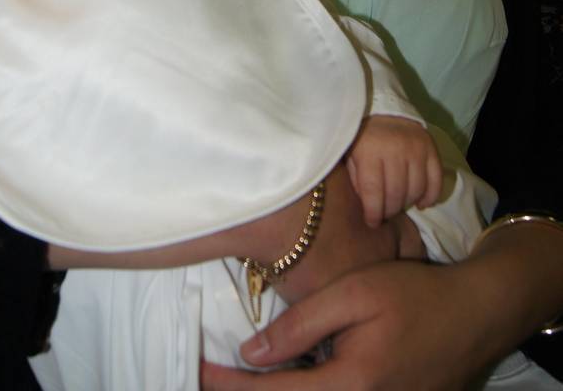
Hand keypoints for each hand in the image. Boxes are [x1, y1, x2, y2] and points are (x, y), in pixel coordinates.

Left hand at [201, 258, 498, 390]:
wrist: (475, 314)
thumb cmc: (415, 295)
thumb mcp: (354, 294)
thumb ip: (301, 325)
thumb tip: (251, 355)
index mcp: (352, 385)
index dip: (233, 387)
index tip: (200, 373)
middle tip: (212, 378)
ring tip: (242, 379)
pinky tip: (286, 377)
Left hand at [346, 116, 441, 227]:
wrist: (381, 108)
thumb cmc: (361, 136)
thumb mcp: (349, 155)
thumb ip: (355, 181)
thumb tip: (367, 210)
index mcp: (370, 151)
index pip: (374, 193)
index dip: (373, 214)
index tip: (372, 223)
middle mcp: (395, 149)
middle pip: (397, 194)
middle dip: (389, 211)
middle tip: (385, 215)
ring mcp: (416, 148)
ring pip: (416, 190)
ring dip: (407, 204)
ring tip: (398, 206)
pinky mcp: (431, 147)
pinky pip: (436, 180)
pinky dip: (430, 196)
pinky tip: (421, 203)